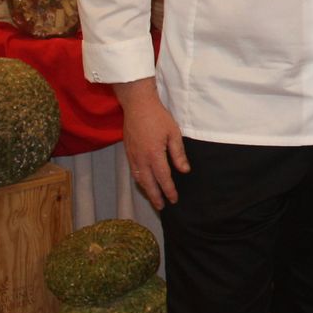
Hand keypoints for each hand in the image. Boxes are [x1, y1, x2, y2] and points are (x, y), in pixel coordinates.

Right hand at [115, 77, 188, 209]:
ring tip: (154, 199)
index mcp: (154, 155)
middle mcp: (141, 159)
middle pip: (149, 183)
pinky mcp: (128, 152)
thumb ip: (178, 153)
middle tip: (162, 207)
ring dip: (146, 191)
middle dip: (156, 196)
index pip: (163, 178)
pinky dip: (139, 181)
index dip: (169, 190)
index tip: (174, 199)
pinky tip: (144, 183)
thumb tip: (184, 170)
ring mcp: (132, 156)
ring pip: (139, 179)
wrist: (137, 106)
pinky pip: (133, 172)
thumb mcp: (174, 133)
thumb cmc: (158, 118)